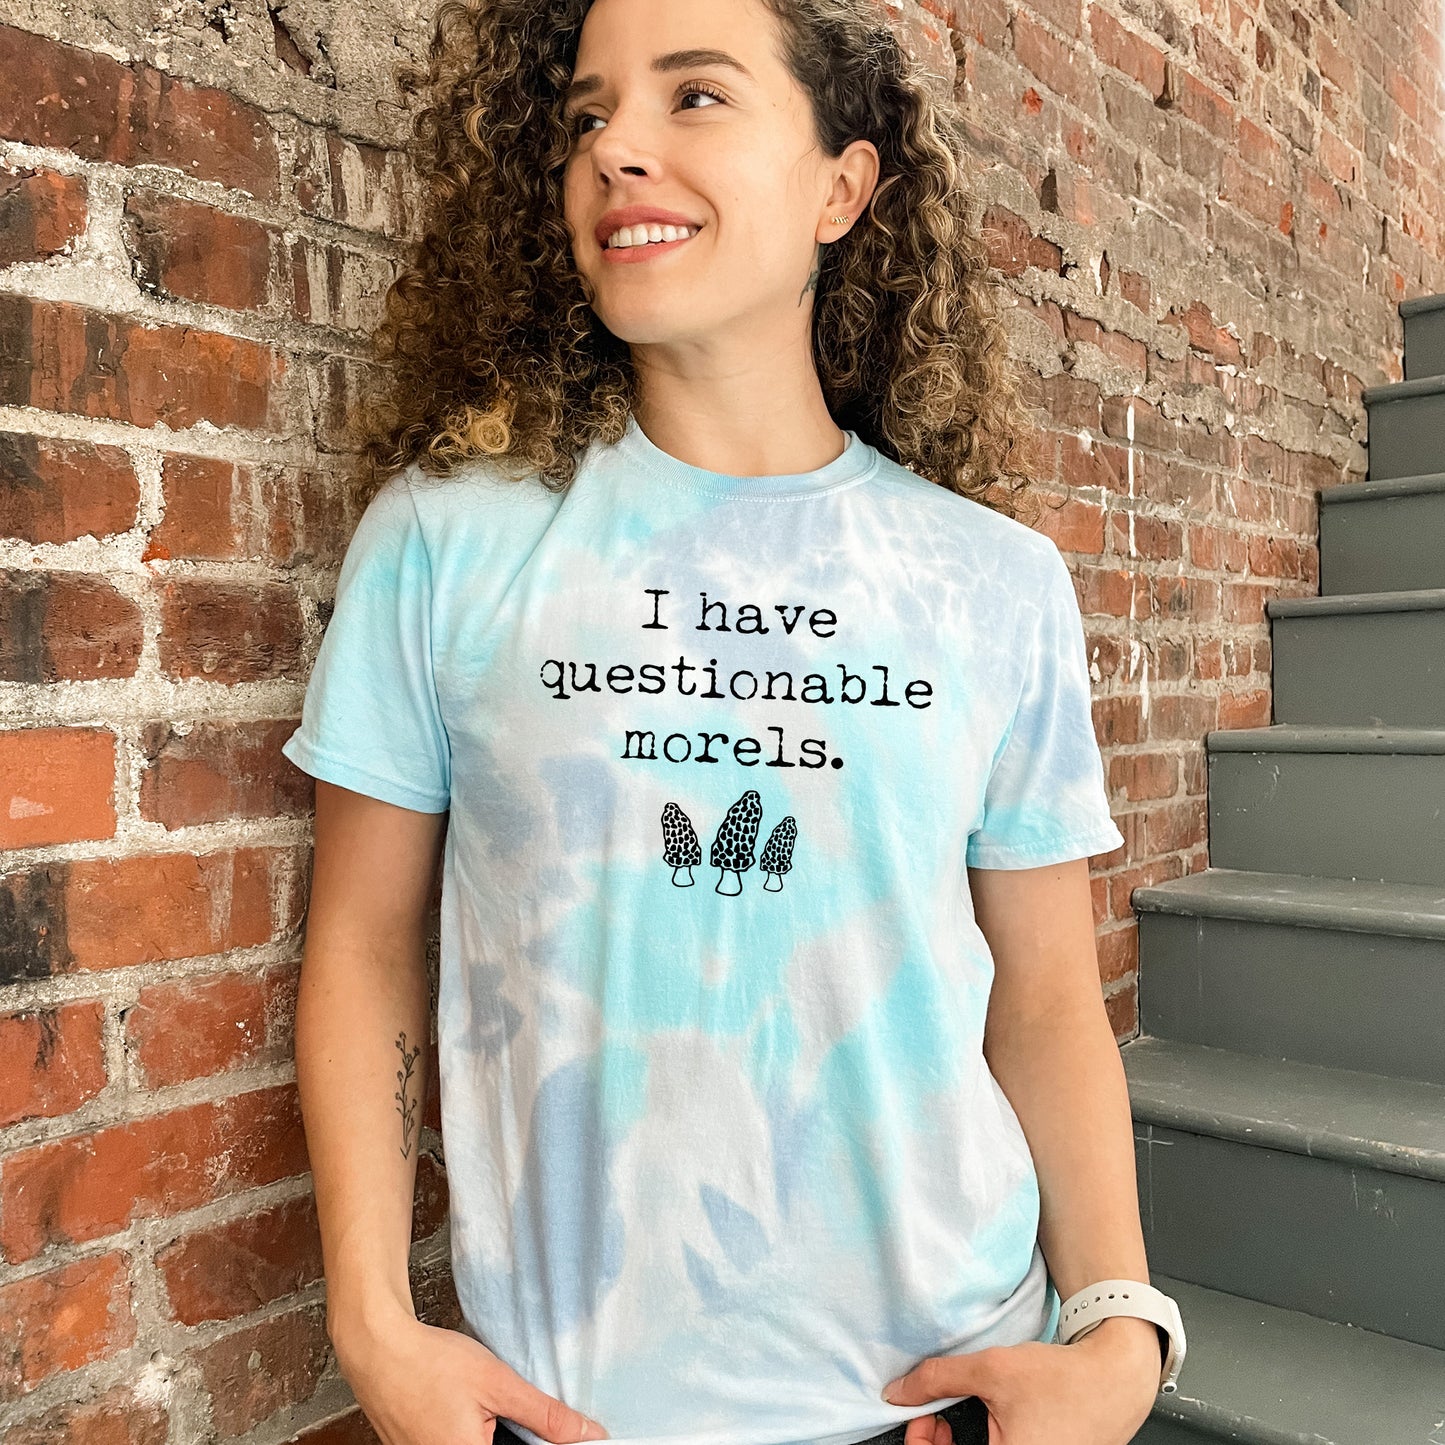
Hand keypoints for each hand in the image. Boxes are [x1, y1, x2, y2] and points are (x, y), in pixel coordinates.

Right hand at [331, 1304, 608, 1444]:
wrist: (378, 1348)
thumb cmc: (431, 1363)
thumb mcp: (498, 1384)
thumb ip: (546, 1415)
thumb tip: (590, 1435)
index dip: (539, 1442)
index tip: (545, 1429)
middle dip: (516, 1436)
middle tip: (504, 1408)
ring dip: (494, 1433)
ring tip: (481, 1406)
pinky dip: (470, 1432)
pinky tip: (466, 1409)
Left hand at [880, 1315, 1161, 1444]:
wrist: (1115, 1379)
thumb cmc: (1065, 1380)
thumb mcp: (993, 1369)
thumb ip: (938, 1380)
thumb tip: (899, 1392)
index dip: (920, 1444)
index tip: (918, 1418)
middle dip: (937, 1443)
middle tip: (933, 1414)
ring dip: (959, 1443)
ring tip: (955, 1412)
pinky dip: (982, 1443)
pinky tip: (981, 1421)